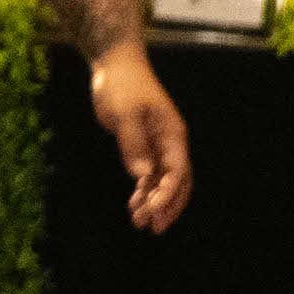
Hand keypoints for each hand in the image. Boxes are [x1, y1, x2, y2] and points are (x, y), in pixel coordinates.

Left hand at [92, 42, 193, 234]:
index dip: (167, 195)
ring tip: (138, 222)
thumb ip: (133, 145)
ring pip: (162, 180)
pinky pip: (149, 173)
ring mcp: (158, 144)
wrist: (115, 65)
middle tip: (153, 228)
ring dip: (153, 201)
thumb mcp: (125, 114)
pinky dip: (143, 190)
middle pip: (177, 182)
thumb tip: (142, 176)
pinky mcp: (144, 145)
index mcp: (172, 135)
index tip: (153, 212)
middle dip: (167, 206)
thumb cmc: (123, 85)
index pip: (177, 172)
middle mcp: (170, 143)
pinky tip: (134, 204)